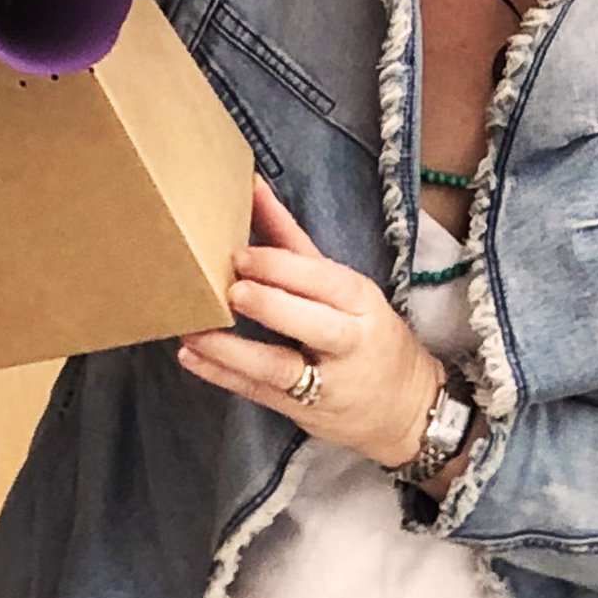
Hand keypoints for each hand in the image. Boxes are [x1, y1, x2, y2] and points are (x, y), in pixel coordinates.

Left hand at [178, 175, 444, 467]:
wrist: (406, 408)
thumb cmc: (366, 330)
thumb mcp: (343, 284)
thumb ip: (292, 242)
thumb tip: (250, 187)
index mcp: (360, 300)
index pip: (325, 280)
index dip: (283, 267)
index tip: (241, 255)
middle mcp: (348, 340)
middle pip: (313, 323)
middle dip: (270, 306)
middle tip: (230, 289)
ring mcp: (326, 382)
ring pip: (281, 367)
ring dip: (233, 351)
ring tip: (194, 332)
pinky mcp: (302, 410)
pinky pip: (259, 393)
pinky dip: (222, 376)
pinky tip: (191, 358)